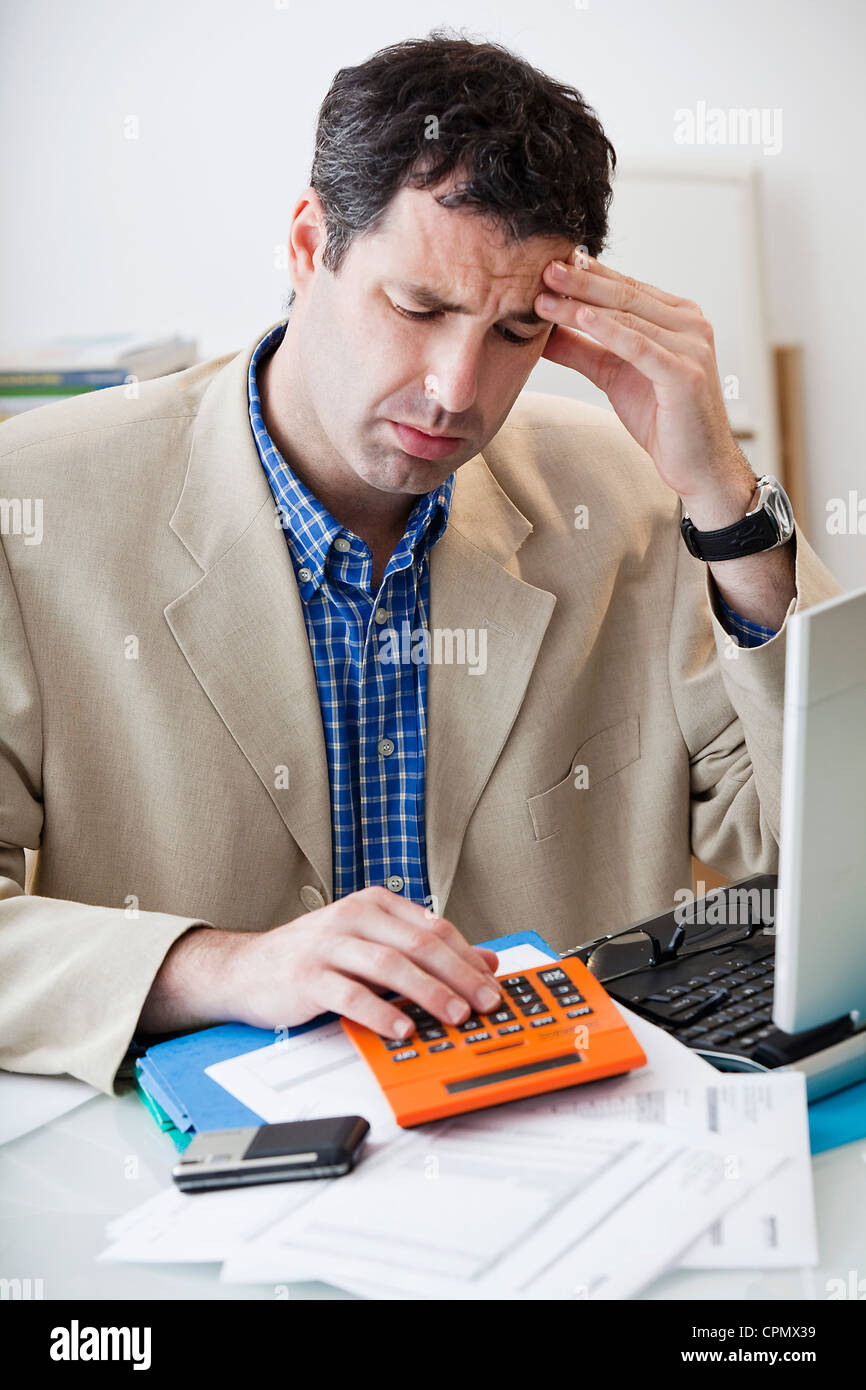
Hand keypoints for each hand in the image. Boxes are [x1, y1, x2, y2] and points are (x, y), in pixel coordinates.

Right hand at [224, 886, 500, 1039]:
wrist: (246, 968)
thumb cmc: (314, 957)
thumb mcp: (371, 945)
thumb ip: (421, 951)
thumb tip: (484, 962)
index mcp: (375, 905)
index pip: (434, 927)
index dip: (467, 956)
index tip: (493, 984)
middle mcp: (353, 917)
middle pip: (418, 944)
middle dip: (458, 975)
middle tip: (484, 1002)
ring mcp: (328, 945)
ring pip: (389, 965)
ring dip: (428, 992)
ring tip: (454, 1016)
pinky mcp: (307, 976)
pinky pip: (350, 994)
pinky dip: (381, 1013)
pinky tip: (402, 1029)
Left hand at [534, 251, 755, 522]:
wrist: (698, 464)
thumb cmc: (663, 419)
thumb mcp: (614, 375)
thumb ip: (583, 350)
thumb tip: (542, 333)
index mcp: (677, 317)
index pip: (625, 288)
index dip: (587, 275)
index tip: (549, 264)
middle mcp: (690, 323)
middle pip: (625, 295)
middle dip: (580, 281)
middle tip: (543, 268)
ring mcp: (692, 346)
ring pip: (628, 317)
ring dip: (581, 305)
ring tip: (545, 297)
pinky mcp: (686, 373)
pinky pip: (639, 346)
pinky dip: (608, 330)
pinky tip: (580, 318)